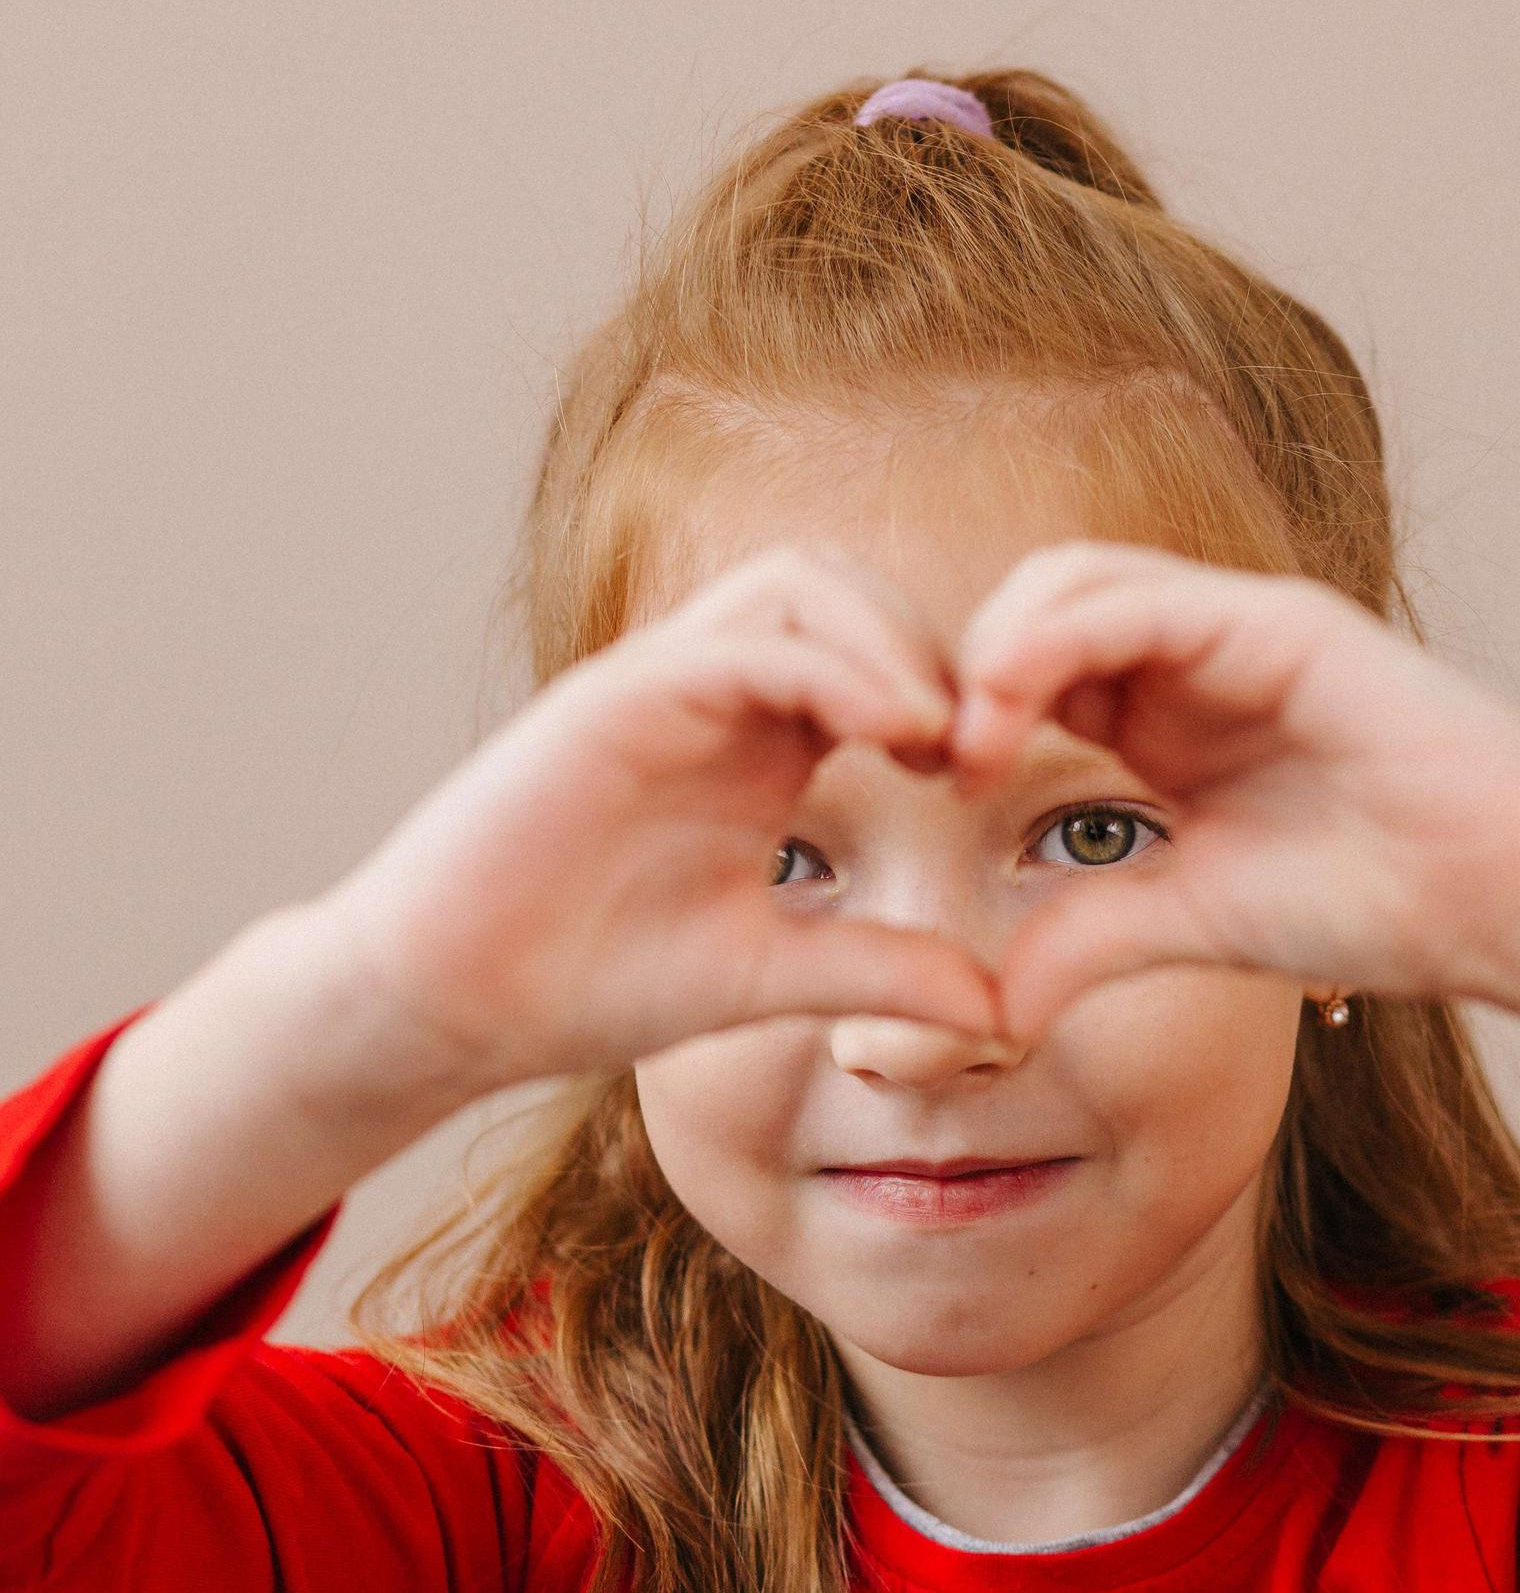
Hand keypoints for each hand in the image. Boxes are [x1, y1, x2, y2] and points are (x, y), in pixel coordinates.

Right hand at [313, 545, 999, 1089]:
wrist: (446, 1006)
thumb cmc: (585, 981)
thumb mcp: (768, 977)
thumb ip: (879, 972)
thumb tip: (1001, 1010)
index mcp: (758, 741)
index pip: (874, 652)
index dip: (950, 693)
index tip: (988, 778)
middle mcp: (712, 692)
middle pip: (845, 587)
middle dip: (930, 645)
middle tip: (976, 746)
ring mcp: (658, 685)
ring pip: (796, 583)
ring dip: (886, 640)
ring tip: (934, 736)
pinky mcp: (610, 700)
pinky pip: (737, 643)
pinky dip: (824, 669)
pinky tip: (883, 738)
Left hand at [950, 541, 1519, 1041]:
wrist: (1502, 903)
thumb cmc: (1375, 903)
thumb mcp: (1192, 922)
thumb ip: (1091, 938)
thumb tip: (993, 1009)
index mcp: (1167, 715)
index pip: (1030, 670)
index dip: (964, 712)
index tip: (932, 788)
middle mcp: (1196, 655)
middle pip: (1035, 604)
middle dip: (965, 667)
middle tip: (935, 758)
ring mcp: (1240, 627)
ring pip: (1075, 579)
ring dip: (1000, 643)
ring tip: (968, 735)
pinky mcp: (1283, 622)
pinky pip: (1146, 599)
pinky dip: (1064, 634)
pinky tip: (1019, 702)